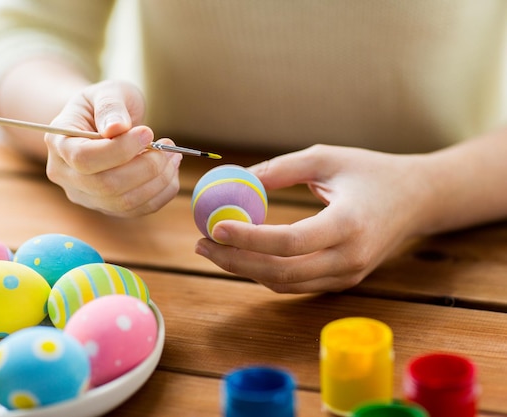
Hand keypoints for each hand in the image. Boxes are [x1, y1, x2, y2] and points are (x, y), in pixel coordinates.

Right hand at [44, 80, 181, 216]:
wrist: (104, 122)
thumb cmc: (106, 104)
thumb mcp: (108, 91)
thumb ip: (111, 106)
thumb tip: (116, 128)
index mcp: (59, 143)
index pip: (84, 158)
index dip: (120, 149)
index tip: (147, 132)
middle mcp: (66, 175)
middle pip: (106, 185)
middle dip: (145, 167)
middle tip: (167, 146)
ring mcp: (86, 195)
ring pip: (124, 202)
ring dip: (157, 181)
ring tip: (172, 156)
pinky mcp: (107, 206)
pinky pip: (138, 210)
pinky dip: (161, 193)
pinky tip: (169, 171)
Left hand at [195, 144, 431, 292]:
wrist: (417, 200)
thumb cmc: (371, 172)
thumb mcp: (326, 157)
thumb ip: (281, 168)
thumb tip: (236, 179)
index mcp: (350, 224)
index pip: (290, 242)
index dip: (248, 238)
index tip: (214, 226)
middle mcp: (350, 257)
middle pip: (281, 272)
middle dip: (235, 261)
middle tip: (201, 244)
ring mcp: (348, 274)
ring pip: (285, 283)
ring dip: (244, 270)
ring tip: (212, 249)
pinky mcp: (343, 280)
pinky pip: (296, 283)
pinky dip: (265, 272)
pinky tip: (241, 255)